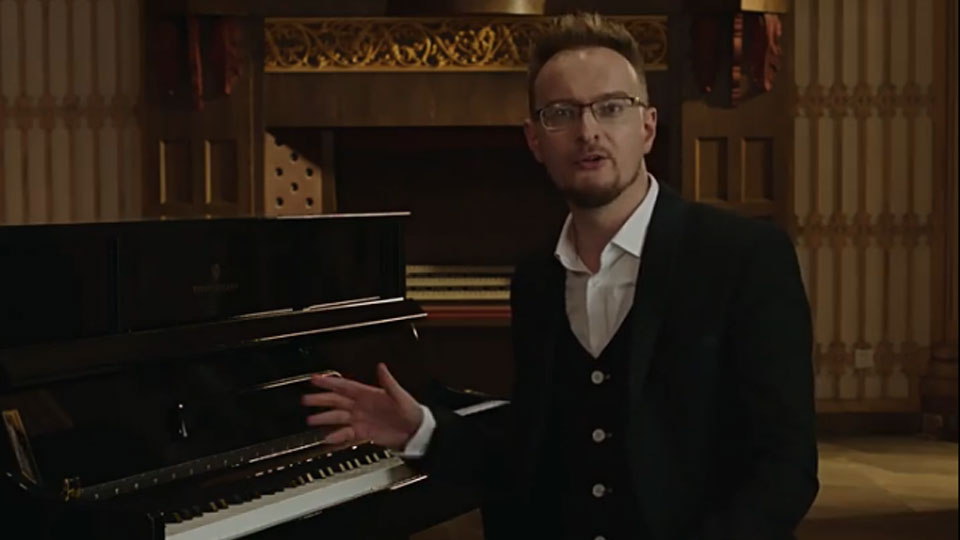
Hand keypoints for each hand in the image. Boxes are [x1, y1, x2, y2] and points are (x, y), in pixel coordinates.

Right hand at [301, 363, 423, 450]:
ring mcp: (361, 419)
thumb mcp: (400, 395)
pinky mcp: (363, 433)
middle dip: (321, 399)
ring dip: (324, 418)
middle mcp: (361, 406)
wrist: (416, 432)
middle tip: (306, 399)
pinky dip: (337, 436)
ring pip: (338, 417)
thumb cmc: (411, 412)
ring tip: (311, 420)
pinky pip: (346, 434)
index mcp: (368, 394)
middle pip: (336, 401)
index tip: (316, 379)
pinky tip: (327, 438)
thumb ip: (388, 382)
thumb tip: (381, 366)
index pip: (345, 386)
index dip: (330, 382)